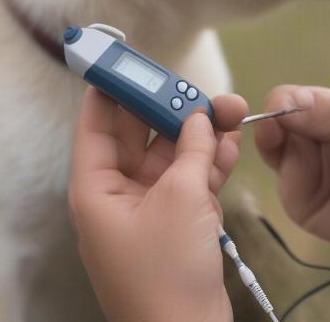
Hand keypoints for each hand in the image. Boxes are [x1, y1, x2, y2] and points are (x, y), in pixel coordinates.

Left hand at [69, 87, 246, 321]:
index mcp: (97, 185)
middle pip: (141, 133)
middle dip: (173, 110)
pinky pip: (189, 179)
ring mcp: (149, 205)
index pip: (98, 121)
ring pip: (173, 154)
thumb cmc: (167, 269)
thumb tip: (201, 117)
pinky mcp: (175, 219)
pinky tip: (231, 146)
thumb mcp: (182, 197)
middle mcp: (118, 191)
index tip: (130, 59)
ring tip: (231, 111)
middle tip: (200, 87)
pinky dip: (209, 163)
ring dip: (200, 135)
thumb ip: (193, 150)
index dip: (112, 87)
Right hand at [254, 85, 329, 258]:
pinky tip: (304, 183)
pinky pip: (283, 187)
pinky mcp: (304, 203)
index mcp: (322, 111)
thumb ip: (320, 109)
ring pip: (271, 154)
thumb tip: (275, 101)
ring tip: (294, 157)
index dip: (277, 106)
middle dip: (269, 127)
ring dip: (274, 151)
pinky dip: (287, 181)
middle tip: (275, 135)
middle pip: (270, 125)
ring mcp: (304, 170)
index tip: (279, 115)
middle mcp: (308, 137)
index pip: (284, 100)